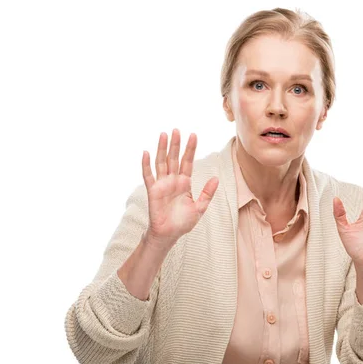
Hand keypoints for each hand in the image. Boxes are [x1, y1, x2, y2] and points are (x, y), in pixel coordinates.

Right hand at [142, 129, 218, 246]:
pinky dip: (146, 164)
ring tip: (164, 135)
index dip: (190, 149)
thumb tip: (216, 178)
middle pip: (174, 158)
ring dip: (162, 149)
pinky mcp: (152, 191)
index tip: (193, 135)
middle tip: (177, 130)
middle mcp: (173, 180)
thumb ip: (207, 193)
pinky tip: (146, 153)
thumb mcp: (200, 207)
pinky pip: (148, 176)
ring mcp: (162, 184)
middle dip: (176, 144)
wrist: (169, 234)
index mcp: (185, 182)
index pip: (188, 162)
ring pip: (161, 162)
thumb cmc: (183, 222)